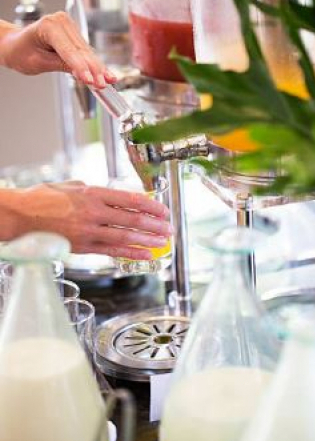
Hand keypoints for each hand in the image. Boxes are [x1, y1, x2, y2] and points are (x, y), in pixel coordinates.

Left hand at [0, 14, 115, 88]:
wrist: (15, 44)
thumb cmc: (20, 51)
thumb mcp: (38, 62)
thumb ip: (61, 65)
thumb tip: (82, 74)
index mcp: (48, 25)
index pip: (69, 50)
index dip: (81, 67)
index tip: (90, 80)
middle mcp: (61, 22)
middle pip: (82, 51)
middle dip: (94, 70)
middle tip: (102, 84)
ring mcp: (70, 26)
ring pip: (87, 52)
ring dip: (98, 69)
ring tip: (107, 82)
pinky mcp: (75, 35)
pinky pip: (87, 52)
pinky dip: (95, 65)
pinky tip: (106, 74)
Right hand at [1, 182, 170, 259]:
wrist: (18, 217)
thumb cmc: (42, 199)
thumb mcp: (70, 186)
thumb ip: (93, 190)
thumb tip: (113, 195)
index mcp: (92, 193)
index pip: (130, 199)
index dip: (151, 205)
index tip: (164, 210)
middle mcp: (92, 212)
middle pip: (132, 219)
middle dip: (155, 225)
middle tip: (170, 228)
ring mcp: (87, 231)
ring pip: (125, 236)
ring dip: (148, 240)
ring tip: (164, 242)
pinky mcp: (82, 247)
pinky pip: (111, 250)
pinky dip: (131, 252)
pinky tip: (146, 254)